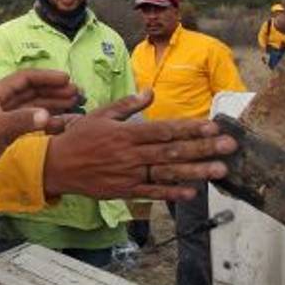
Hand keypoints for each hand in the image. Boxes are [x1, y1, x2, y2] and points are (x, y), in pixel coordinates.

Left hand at [0, 69, 79, 192]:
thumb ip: (20, 121)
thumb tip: (47, 115)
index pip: (25, 79)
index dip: (46, 77)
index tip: (67, 79)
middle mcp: (2, 103)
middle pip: (33, 91)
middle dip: (55, 90)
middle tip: (78, 93)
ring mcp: (4, 118)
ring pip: (33, 107)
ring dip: (53, 104)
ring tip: (74, 104)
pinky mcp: (5, 133)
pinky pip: (30, 123)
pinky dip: (45, 122)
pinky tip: (60, 124)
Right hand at [42, 91, 235, 200]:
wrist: (56, 166)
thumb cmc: (78, 137)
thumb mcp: (100, 114)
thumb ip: (127, 105)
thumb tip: (150, 91)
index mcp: (125, 133)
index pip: (164, 130)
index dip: (189, 128)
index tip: (212, 126)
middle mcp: (130, 154)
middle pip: (172, 151)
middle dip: (203, 148)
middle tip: (228, 146)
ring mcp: (129, 175)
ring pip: (167, 172)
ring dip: (196, 171)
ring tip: (220, 169)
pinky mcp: (124, 191)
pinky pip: (152, 192)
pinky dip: (172, 193)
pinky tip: (192, 192)